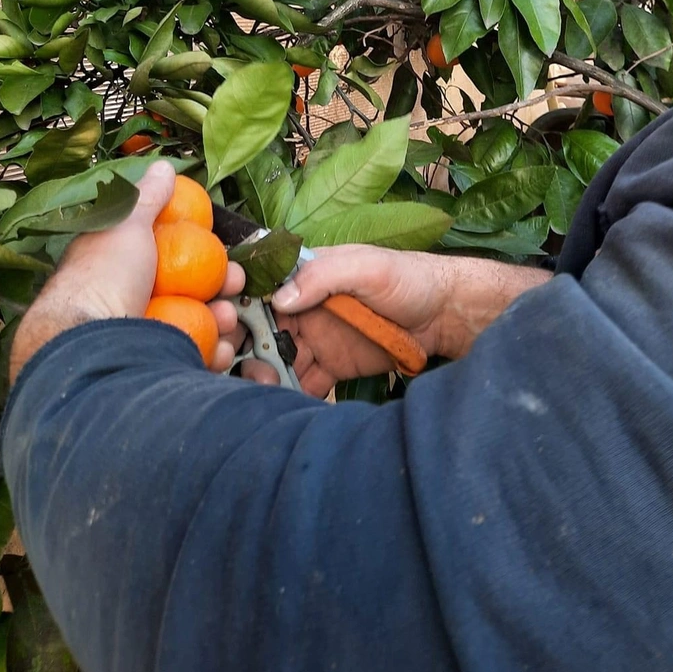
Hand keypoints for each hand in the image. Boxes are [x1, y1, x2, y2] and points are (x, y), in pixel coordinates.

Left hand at [9, 162, 244, 381]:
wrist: (89, 347)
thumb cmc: (103, 278)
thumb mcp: (125, 224)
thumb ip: (148, 198)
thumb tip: (163, 166)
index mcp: (121, 267)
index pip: (167, 254)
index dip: (200, 250)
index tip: (223, 250)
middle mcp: (131, 302)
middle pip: (188, 291)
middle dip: (221, 286)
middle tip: (236, 283)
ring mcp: (142, 337)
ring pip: (195, 326)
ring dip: (222, 320)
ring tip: (228, 320)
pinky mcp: (154, 367)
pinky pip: (191, 358)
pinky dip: (213, 354)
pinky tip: (221, 350)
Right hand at [227, 245, 547, 397]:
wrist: (446, 315)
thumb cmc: (408, 278)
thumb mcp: (367, 266)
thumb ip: (324, 275)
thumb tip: (279, 299)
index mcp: (307, 277)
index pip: (261, 289)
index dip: (239, 305)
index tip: (226, 325)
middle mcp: (304, 309)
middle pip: (260, 329)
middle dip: (245, 347)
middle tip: (244, 365)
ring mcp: (316, 340)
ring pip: (275, 360)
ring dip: (263, 374)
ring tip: (262, 388)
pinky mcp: (331, 368)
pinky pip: (301, 384)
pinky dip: (288, 395)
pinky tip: (282, 405)